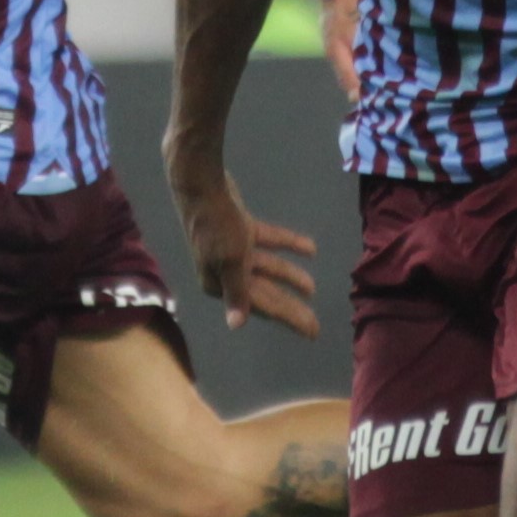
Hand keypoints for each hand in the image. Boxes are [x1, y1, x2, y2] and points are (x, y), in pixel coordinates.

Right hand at [176, 167, 318, 337]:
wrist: (202, 185)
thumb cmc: (217, 226)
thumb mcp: (230, 261)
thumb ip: (237, 292)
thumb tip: (235, 324)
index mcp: (221, 283)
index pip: (262, 306)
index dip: (288, 318)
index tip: (311, 331)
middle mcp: (226, 271)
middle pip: (265, 292)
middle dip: (291, 305)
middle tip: (315, 322)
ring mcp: (234, 250)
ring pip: (267, 268)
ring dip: (289, 276)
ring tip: (311, 288)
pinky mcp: (241, 230)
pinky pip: (268, 242)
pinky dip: (287, 245)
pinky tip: (309, 249)